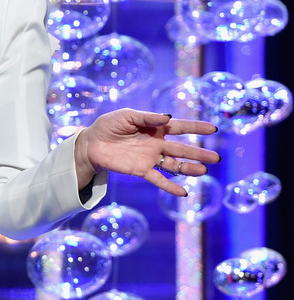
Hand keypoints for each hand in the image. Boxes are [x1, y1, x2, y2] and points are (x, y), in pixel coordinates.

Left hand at [74, 108, 220, 196]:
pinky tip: (183, 193)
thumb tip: (168, 117)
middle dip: (198, 153)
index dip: (196, 128)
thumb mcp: (126, 115)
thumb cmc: (109, 126)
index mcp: (155, 128)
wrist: (91, 143)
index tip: (213, 129)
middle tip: (216, 158)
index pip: (180, 127)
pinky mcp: (141, 170)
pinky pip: (158, 179)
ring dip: (189, 169)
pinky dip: (170, 186)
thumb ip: (147, 117)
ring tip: (203, 171)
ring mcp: (150, 158)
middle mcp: (157, 144)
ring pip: (174, 165)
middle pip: (182, 149)